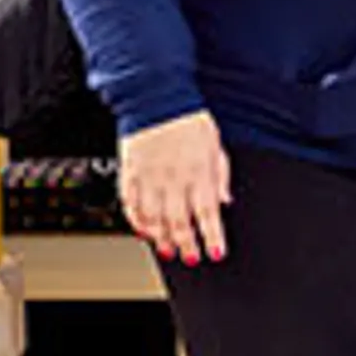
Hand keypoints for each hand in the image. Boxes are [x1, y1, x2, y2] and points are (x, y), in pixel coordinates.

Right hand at [120, 113, 233, 265]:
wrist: (156, 97)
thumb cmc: (187, 119)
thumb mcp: (215, 145)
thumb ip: (220, 175)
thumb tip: (225, 199)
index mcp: (198, 172)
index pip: (207, 214)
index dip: (212, 237)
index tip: (214, 252)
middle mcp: (174, 178)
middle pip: (180, 222)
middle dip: (187, 244)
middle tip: (190, 257)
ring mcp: (150, 177)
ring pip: (155, 218)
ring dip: (162, 238)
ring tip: (167, 250)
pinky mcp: (130, 173)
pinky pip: (131, 204)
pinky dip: (137, 220)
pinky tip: (143, 230)